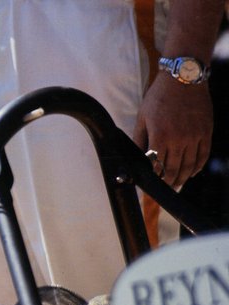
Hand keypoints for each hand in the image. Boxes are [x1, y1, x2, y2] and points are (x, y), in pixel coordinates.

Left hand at [132, 75, 213, 189]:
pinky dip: (197, 166)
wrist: (184, 77)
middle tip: (164, 188)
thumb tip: (136, 158)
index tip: (149, 185)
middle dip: (168, 182)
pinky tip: (192, 172)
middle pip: (173, 170)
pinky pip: (203, 155)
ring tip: (177, 184)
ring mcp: (195, 136)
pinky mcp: (206, 131)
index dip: (153, 178)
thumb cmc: (159, 97)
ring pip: (189, 166)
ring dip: (183, 178)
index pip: (156, 166)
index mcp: (159, 136)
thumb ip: (139, 140)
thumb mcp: (142, 118)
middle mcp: (179, 139)